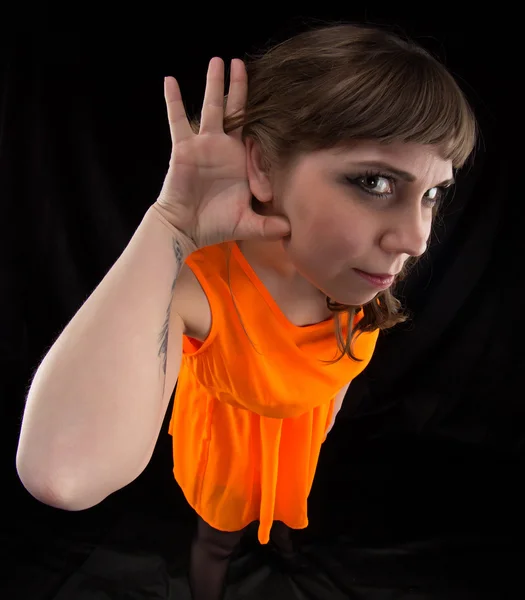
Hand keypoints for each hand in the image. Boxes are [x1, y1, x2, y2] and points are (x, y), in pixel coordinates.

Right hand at [154, 57, 289, 248]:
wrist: (186, 228)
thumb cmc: (215, 225)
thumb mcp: (248, 224)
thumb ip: (269, 225)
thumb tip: (293, 231)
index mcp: (240, 161)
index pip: (256, 133)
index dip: (264, 117)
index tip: (277, 96)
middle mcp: (223, 148)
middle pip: (235, 111)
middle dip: (240, 88)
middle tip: (243, 63)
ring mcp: (204, 145)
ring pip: (212, 108)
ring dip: (215, 84)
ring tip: (219, 60)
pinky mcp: (184, 148)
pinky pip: (178, 120)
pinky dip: (174, 101)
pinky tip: (170, 79)